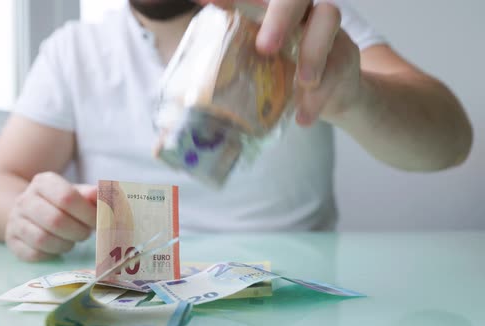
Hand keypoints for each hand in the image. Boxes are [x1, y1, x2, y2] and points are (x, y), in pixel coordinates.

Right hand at [5, 172, 96, 260]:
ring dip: (65, 244)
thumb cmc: (60, 203)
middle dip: (78, 231)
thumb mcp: (77, 193)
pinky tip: (57, 247)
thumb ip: (91, 195)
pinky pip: (33, 253)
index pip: (67, 197)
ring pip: (42, 239)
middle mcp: (25, 199)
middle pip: (55, 220)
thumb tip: (100, 194)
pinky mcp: (11, 241)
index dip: (87, 213)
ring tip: (72, 240)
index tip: (97, 221)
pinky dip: (50, 254)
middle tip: (86, 233)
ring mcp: (15, 220)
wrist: (28, 210)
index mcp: (44, 182)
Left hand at [197, 0, 361, 126]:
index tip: (202, 0)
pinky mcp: (345, 53)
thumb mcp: (251, 76)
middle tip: (264, 47)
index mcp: (266, 12)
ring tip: (304, 83)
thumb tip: (178, 108)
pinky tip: (304, 116)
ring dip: (313, 52)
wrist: (330, 97)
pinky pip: (338, 66)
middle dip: (280, 17)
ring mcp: (323, 28)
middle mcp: (296, 11)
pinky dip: (320, 95)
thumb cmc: (281, 78)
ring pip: (328, 17)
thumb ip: (223, 77)